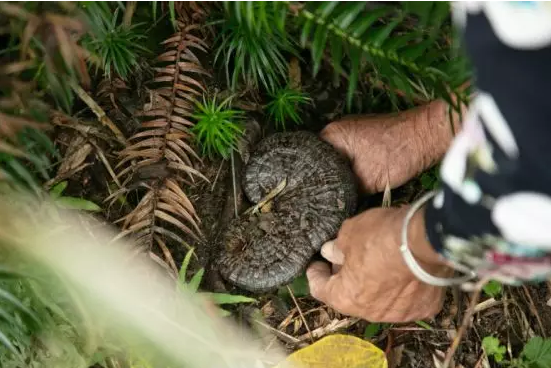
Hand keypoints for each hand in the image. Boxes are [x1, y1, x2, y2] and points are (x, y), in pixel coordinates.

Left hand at [306, 206, 452, 321]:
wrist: (426, 241)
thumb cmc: (380, 237)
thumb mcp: (349, 233)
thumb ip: (337, 247)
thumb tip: (330, 252)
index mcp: (345, 298)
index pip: (320, 290)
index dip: (316, 274)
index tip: (317, 264)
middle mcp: (370, 313)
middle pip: (351, 296)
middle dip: (346, 277)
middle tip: (346, 259)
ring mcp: (399, 313)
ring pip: (380, 299)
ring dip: (374, 284)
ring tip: (377, 264)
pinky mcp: (424, 308)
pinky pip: (407, 298)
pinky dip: (401, 287)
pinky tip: (402, 271)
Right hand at [321, 99, 463, 193]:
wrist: (428, 135)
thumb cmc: (397, 154)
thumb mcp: (368, 180)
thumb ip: (345, 192)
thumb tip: (333, 207)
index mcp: (331, 135)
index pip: (309, 162)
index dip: (310, 182)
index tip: (310, 198)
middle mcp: (336, 131)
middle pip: (322, 162)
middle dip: (324, 181)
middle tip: (320, 202)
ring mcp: (351, 132)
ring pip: (337, 161)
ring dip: (339, 176)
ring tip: (334, 197)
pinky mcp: (364, 138)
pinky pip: (349, 157)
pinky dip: (350, 170)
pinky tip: (352, 186)